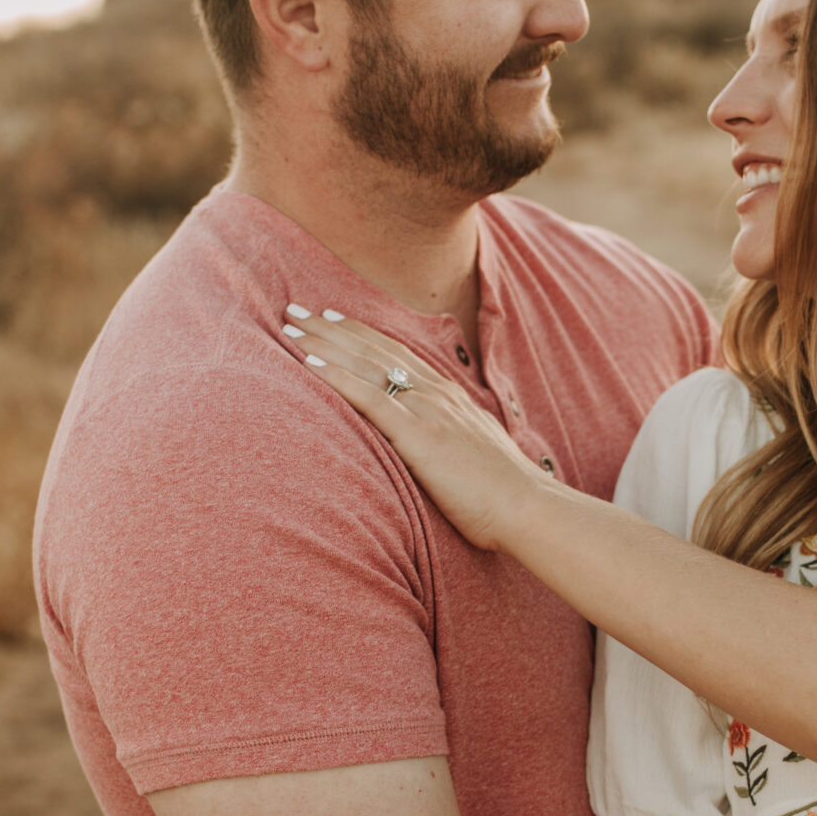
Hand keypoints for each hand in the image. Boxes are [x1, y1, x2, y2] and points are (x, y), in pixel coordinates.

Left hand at [280, 308, 546, 551]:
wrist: (527, 508)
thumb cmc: (504, 493)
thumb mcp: (476, 452)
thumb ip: (452, 438)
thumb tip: (438, 442)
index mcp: (449, 396)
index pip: (397, 352)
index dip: (361, 332)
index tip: (331, 316)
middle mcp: (435, 393)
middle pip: (375, 349)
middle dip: (331, 327)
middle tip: (296, 308)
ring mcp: (427, 410)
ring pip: (366, 364)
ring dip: (324, 343)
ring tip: (290, 325)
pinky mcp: (418, 435)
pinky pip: (370, 397)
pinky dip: (337, 377)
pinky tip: (308, 363)